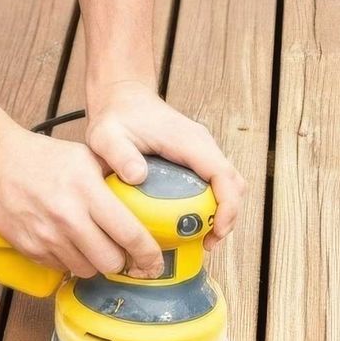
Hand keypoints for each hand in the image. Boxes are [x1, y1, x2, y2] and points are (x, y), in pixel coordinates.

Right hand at [0, 126, 166, 278]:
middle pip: (110, 262)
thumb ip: (114, 177)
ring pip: (86, 270)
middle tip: (121, 252)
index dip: (148, 254)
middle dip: (121, 261)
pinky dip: (70, 261)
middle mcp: (69, 218)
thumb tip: (146, 192)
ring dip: (94, 263)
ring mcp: (48, 237)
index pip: (129, 234)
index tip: (156, 262)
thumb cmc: (42, 157)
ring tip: (91, 245)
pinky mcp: (30, 249)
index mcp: (88, 191)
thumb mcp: (85, 156)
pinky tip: (67, 243)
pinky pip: (61, 268)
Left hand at [83, 80, 244, 252]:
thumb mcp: (107, 135)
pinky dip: (210, 205)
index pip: (223, 174)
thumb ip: (120, 154)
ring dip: (221, 212)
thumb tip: (137, 176)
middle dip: (228, 215)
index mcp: (189, 141)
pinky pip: (212, 183)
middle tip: (208, 242)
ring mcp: (201, 151)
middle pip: (233, 183)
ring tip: (201, 238)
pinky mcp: (195, 158)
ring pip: (227, 184)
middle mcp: (202, 145)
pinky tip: (188, 223)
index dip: (227, 206)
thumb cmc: (116, 116)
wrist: (122, 97)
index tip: (216, 231)